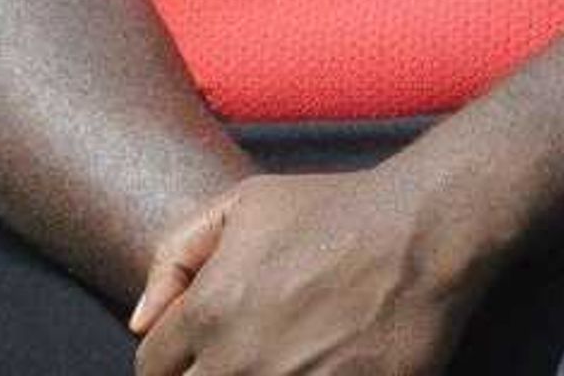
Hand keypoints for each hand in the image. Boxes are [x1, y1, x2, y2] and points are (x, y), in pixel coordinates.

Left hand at [129, 163, 499, 375]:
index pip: (152, 368)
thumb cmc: (335, 210)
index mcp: (209, 313)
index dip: (173, 357)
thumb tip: (139, 320)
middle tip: (243, 354)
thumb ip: (175, 255)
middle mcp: (239, 362)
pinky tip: (316, 368)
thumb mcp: (245, 203)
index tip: (201, 347)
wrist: (424, 231)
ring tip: (280, 359)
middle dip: (204, 375)